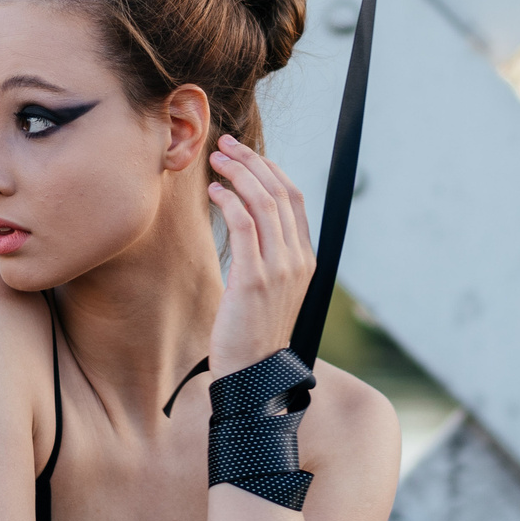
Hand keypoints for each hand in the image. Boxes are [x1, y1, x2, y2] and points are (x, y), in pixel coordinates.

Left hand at [206, 134, 315, 373]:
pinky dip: (229, 201)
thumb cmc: (252, 332)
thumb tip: (246, 219)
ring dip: (239, 174)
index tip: (247, 154)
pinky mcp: (255, 279)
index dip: (271, 170)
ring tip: (216, 160)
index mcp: (305, 259)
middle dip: (252, 161)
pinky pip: (245, 226)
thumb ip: (266, 255)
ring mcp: (280, 269)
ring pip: (264, 203)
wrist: (253, 375)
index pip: (295, 199)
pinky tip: (214, 191)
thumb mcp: (269, 289)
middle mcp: (298, 260)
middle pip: (281, 192)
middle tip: (226, 145)